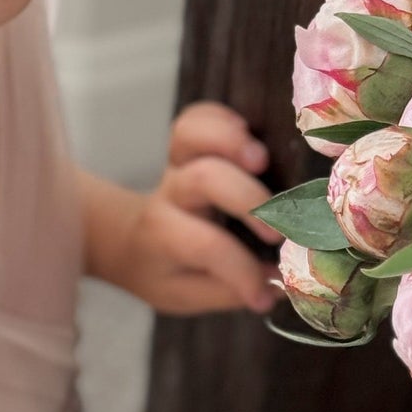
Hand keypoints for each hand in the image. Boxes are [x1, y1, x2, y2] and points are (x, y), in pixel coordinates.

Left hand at [116, 101, 280, 315]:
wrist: (133, 242)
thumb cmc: (167, 269)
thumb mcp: (186, 294)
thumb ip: (228, 292)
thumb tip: (278, 286)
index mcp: (166, 236)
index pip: (205, 245)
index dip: (240, 269)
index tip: (263, 294)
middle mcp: (172, 194)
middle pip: (203, 178)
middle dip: (245, 196)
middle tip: (276, 227)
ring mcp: (178, 165)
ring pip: (190, 135)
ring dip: (229, 140)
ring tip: (261, 159)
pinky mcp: (188, 145)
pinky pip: (198, 117)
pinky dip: (221, 117)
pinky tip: (248, 132)